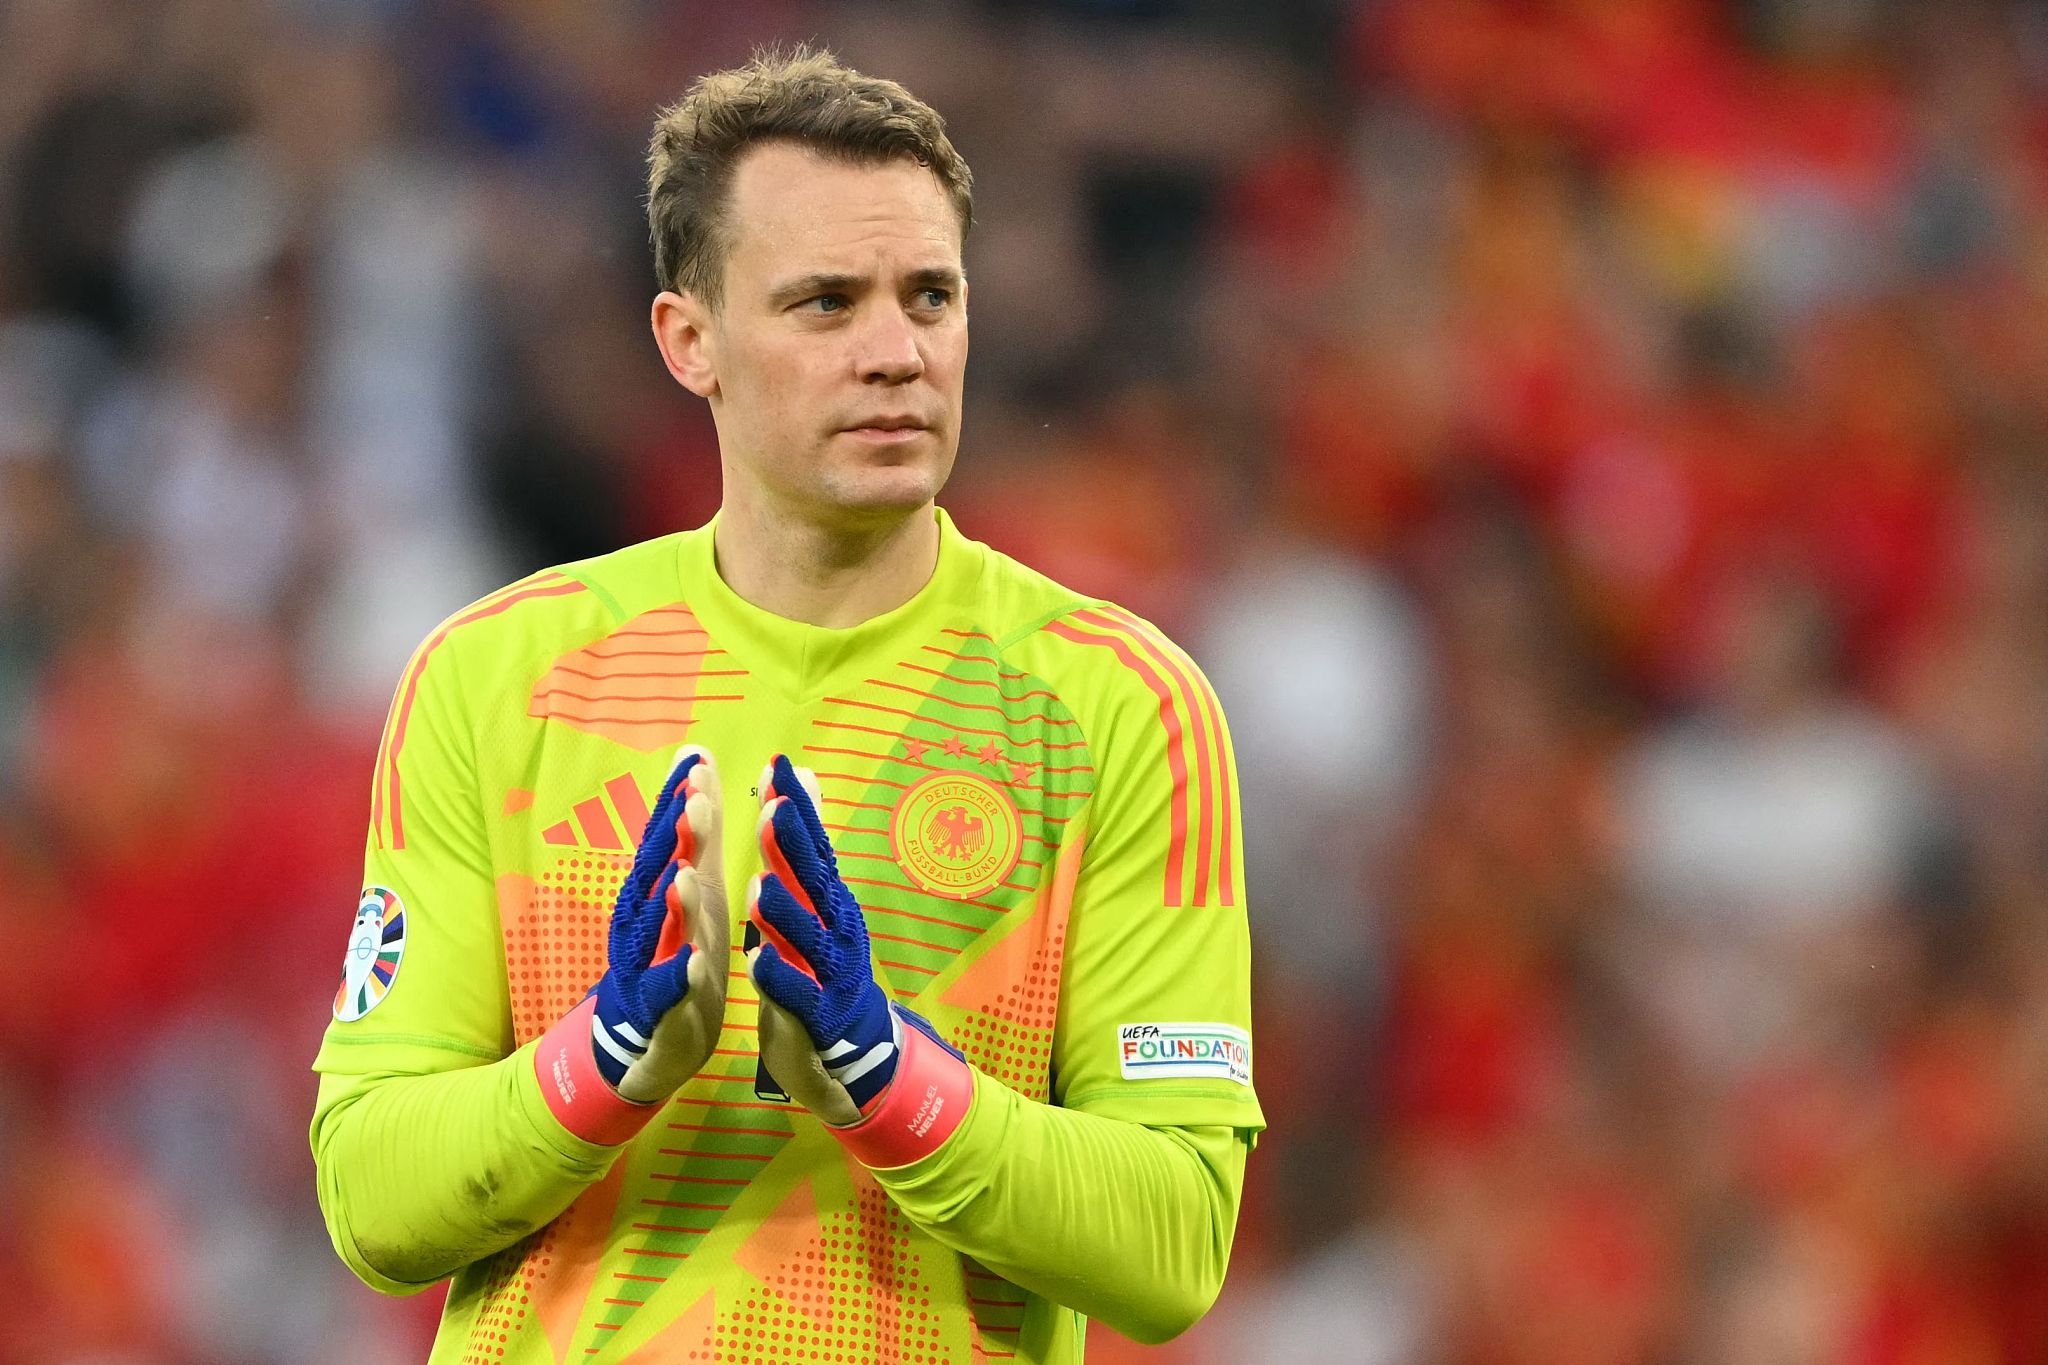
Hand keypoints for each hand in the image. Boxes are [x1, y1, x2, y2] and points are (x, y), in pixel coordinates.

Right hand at [593, 746, 729, 1102]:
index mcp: (656, 890)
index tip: (696, 764)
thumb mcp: (695, 881)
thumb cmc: (677, 944)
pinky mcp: (659, 1010)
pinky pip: (663, 995)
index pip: (664, 840)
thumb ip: (696, 827)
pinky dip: (674, 979)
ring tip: (685, 877)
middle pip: (653, 877)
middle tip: (694, 804)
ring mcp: (646, 966)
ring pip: (653, 933)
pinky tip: (690, 966)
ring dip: (669, 905)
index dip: (677, 802)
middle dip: (671, 840)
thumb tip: (693, 757)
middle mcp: (642, 922)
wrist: (654, 1035)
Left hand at [747, 755, 960, 1127]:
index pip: (811, 847)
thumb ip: (804, 842)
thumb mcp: (813, 900)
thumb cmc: (821, 965)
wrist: (851, 1050)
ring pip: (806, 940)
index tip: (776, 767)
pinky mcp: (818, 1018)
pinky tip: (759, 962)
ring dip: (784, 913)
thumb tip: (805, 776)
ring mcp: (830, 974)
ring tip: (759, 886)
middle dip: (792, 846)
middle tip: (773, 807)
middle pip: (814, 884)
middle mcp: (834, 929)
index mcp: (827, 900)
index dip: (795, 808)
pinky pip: (798, 997)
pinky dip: (780, 979)